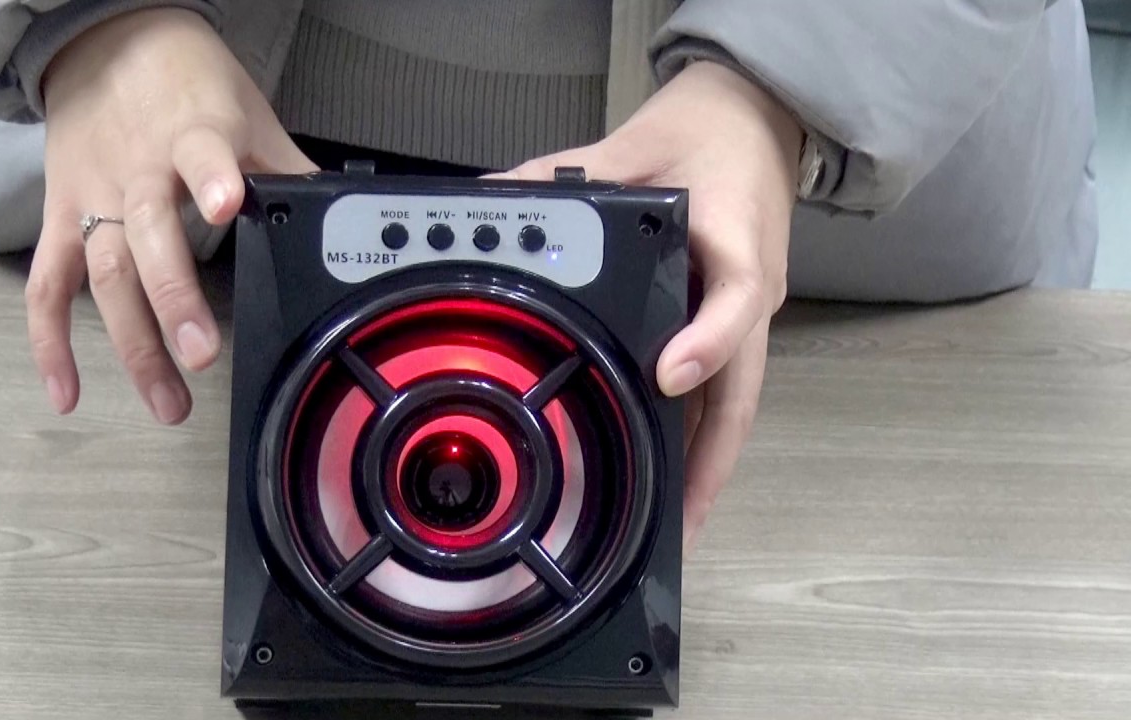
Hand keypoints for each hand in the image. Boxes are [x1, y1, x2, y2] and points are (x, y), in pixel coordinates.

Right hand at [27, 8, 316, 423]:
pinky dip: (50, 341)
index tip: (225, 205)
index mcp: (191, 136)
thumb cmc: (188, 84)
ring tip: (166, 402)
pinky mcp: (60, 215)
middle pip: (146, 239)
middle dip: (174, 300)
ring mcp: (92, 198)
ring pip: (104, 274)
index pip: (201, 155)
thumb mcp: (247, 112)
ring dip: (133, 343)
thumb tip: (339, 215)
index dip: (213, 178)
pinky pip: (47, 284)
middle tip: (201, 356)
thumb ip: (285, 168)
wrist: (103, 38)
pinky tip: (69, 392)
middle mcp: (136, 172)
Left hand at [495, 62, 801, 550]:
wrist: (751, 119)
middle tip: (680, 525)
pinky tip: (666, 472)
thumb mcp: (635, 145)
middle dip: (709, 462)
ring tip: (675, 525)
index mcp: (734, 242)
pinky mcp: (730, 324)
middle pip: (737, 389)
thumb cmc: (702, 135)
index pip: (732, 295)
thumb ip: (570, 172)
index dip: (704, 340)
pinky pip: (716, 390)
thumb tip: (497, 194)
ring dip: (705, 465)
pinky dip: (694, 437)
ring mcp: (742, 315)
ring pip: (729, 402)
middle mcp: (744, 293)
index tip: (668, 375)